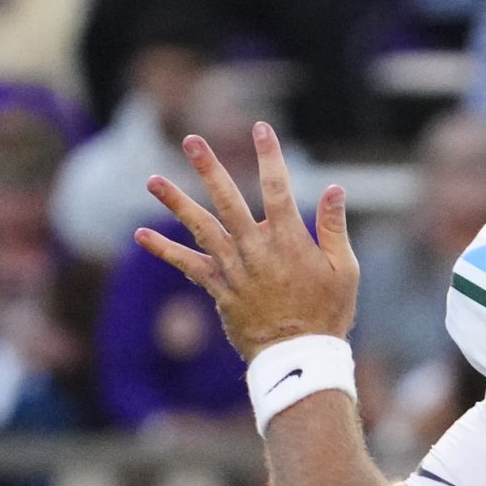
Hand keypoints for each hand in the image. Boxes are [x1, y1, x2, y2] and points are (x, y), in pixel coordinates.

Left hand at [136, 122, 357, 363]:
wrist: (298, 356)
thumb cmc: (328, 313)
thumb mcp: (346, 270)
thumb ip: (334, 228)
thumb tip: (335, 188)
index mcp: (290, 240)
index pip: (279, 188)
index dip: (270, 156)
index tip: (262, 128)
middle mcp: (256, 249)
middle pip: (228, 200)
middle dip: (210, 168)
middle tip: (191, 141)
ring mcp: (234, 268)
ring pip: (200, 227)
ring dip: (175, 202)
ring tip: (152, 179)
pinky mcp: (219, 288)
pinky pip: (187, 265)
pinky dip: (164, 250)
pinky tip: (139, 234)